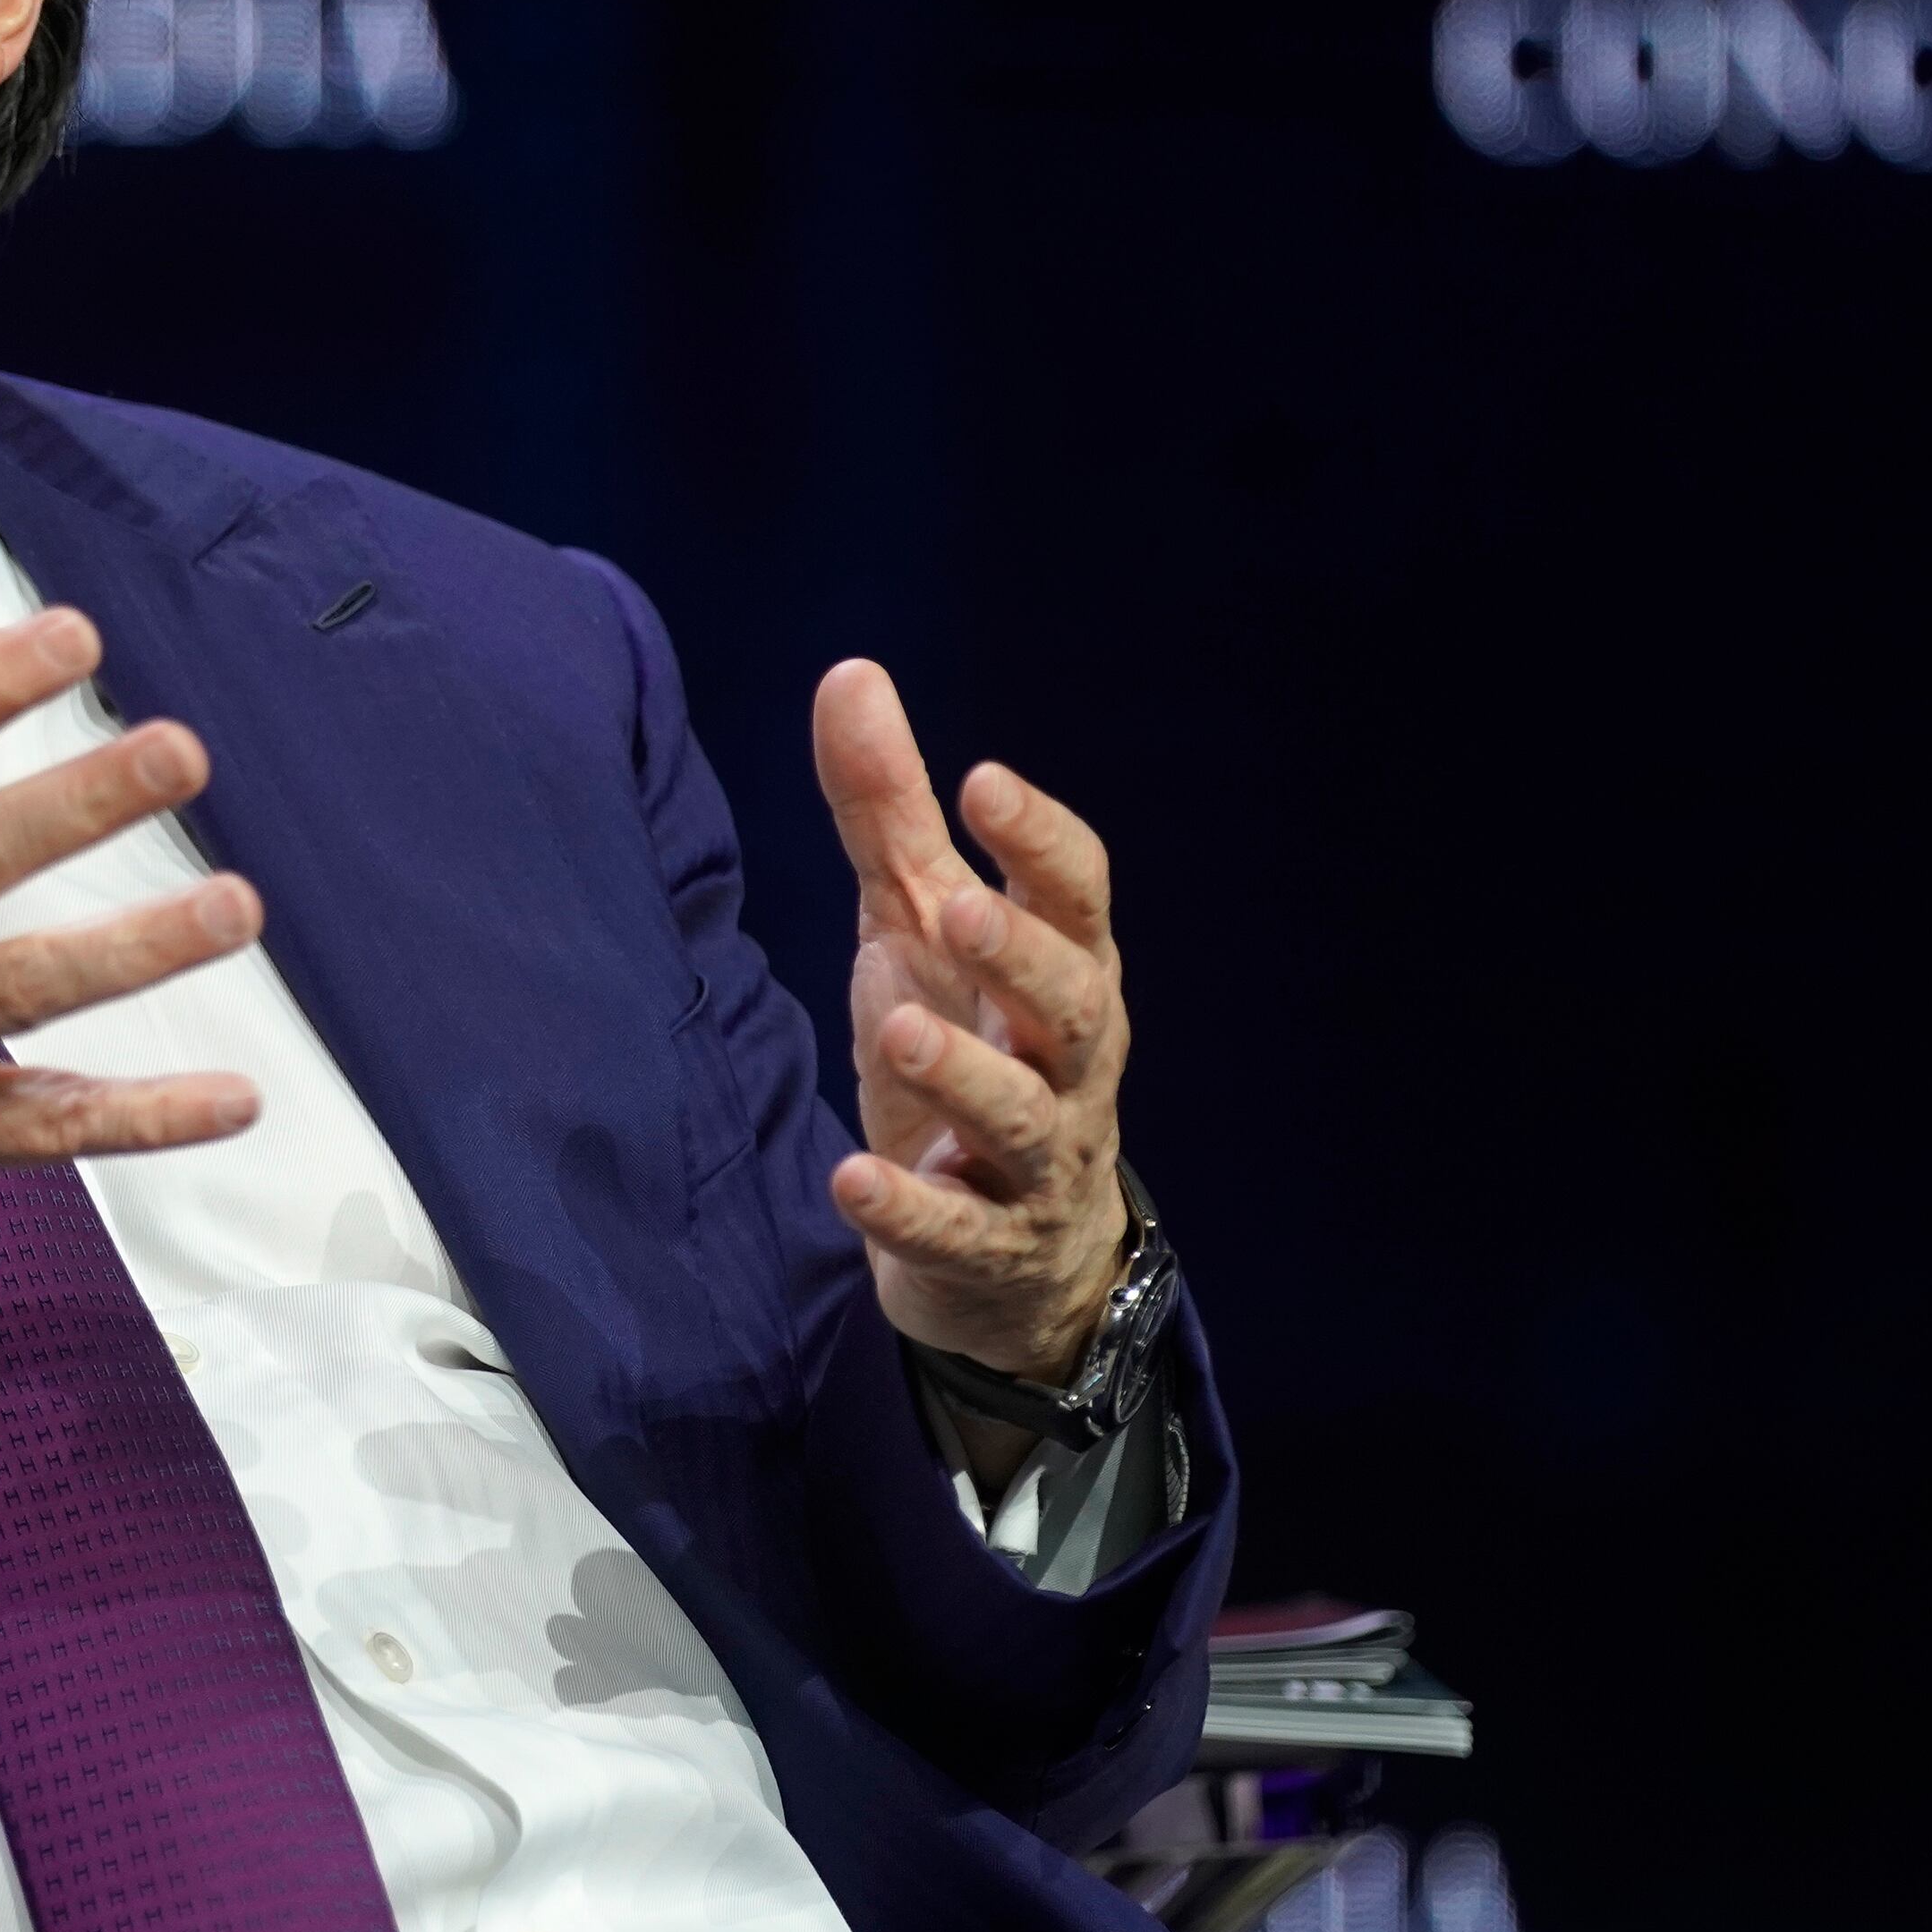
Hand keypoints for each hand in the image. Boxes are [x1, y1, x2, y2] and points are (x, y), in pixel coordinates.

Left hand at [813, 660, 1132, 1401]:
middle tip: (957, 909)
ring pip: (1023, 1117)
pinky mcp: (988, 1247)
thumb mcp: (920, 928)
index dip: (1041, 841)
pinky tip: (850, 1180)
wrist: (1014, 1259)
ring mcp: (1036, 1161)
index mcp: (1064, 973)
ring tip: (899, 1031)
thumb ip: (890, 814)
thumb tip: (850, 673)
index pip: (1081, 898)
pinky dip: (909, 1210)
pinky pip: (959, 1230)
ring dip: (964, 1075)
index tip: (984, 781)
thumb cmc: (972, 1050)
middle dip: (1021, 955)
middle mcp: (1069, 1063)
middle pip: (1074, 1004)